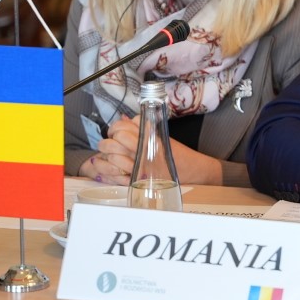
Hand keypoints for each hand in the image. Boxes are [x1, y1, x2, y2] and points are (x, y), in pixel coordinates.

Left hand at [79, 116, 225, 186]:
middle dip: (106, 143)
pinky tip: (108, 172)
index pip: (122, 126)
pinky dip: (108, 173)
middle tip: (107, 146)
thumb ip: (143, 127)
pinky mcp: (140, 180)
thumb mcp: (161, 136)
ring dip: (106, 158)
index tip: (115, 132)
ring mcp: (141, 165)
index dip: (115, 128)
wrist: (193, 171)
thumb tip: (124, 119)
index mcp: (149, 136)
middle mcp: (144, 149)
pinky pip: (116, 176)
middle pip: (115, 140)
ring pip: (113, 156)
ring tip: (107, 159)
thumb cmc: (178, 154)